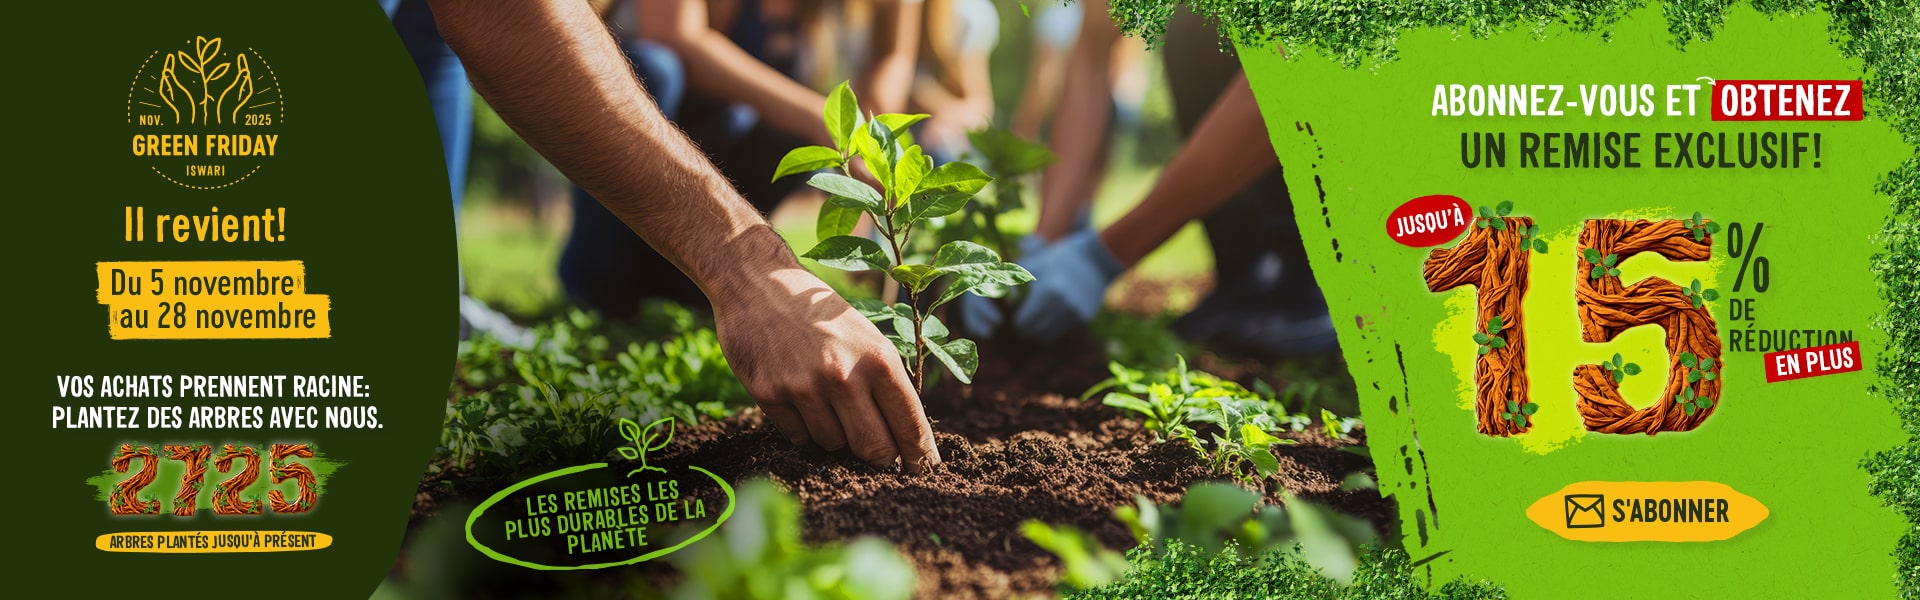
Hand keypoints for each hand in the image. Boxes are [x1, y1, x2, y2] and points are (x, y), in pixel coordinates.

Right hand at [710, 267, 939, 470]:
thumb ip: (885, 384)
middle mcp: (844, 376)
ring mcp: (805, 387)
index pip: (910, 425)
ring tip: (823, 399)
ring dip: (834, 435)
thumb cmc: (820, 315)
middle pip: (874, 450)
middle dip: (877, 457)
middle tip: (872, 449)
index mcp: (878, 359)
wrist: (759, 283)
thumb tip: (906, 440)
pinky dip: (802, 428)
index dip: (920, 457)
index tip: (925, 474)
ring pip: (833, 446)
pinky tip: (797, 397)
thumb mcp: (866, 338)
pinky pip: (798, 438)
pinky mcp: (770, 394)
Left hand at [961, 228, 1123, 341]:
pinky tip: (1049, 319)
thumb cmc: (1057, 259)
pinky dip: (1053, 329)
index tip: (1013, 318)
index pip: (1023, 321)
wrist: (1095, 259)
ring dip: (1038, 333)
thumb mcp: (1033, 265)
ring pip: (1048, 336)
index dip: (1016, 322)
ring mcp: (1075, 314)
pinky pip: (1062, 332)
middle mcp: (1062, 306)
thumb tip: (997, 298)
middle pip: (1034, 332)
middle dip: (1025, 330)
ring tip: (1033, 324)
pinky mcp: (1084, 318)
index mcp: (1046, 292)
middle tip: (1020, 325)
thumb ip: (1011, 280)